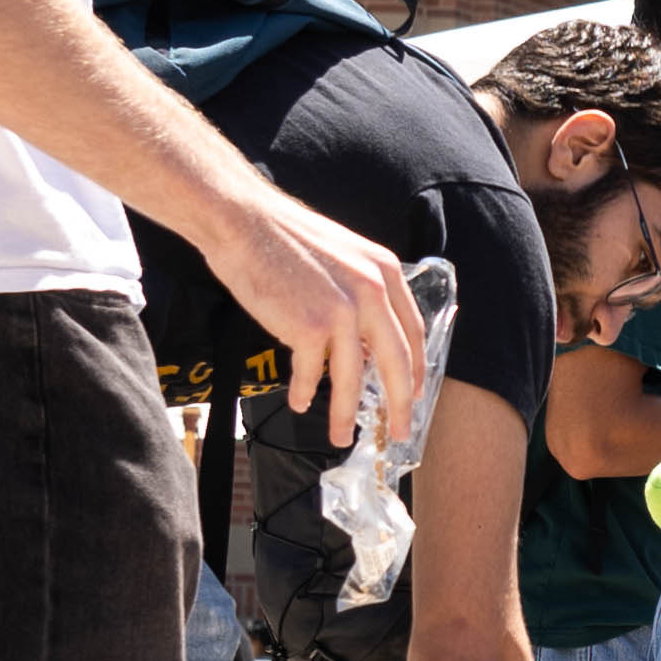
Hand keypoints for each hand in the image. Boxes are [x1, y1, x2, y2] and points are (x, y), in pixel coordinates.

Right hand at [202, 179, 424, 450]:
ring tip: (340, 437)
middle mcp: (372, 291)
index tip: (415, 393)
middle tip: (400, 432)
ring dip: (344, 413)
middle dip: (401, 403)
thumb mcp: (343, 258)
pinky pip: (310, 372)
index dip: (416, 368)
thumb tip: (363, 347)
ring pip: (352, 377)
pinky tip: (298, 402)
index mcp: (386, 272)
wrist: (244, 222)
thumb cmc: (286, 240)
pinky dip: (303, 391)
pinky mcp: (308, 325)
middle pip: (397, 361)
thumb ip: (361, 296)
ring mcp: (342, 310)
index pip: (413, 331)